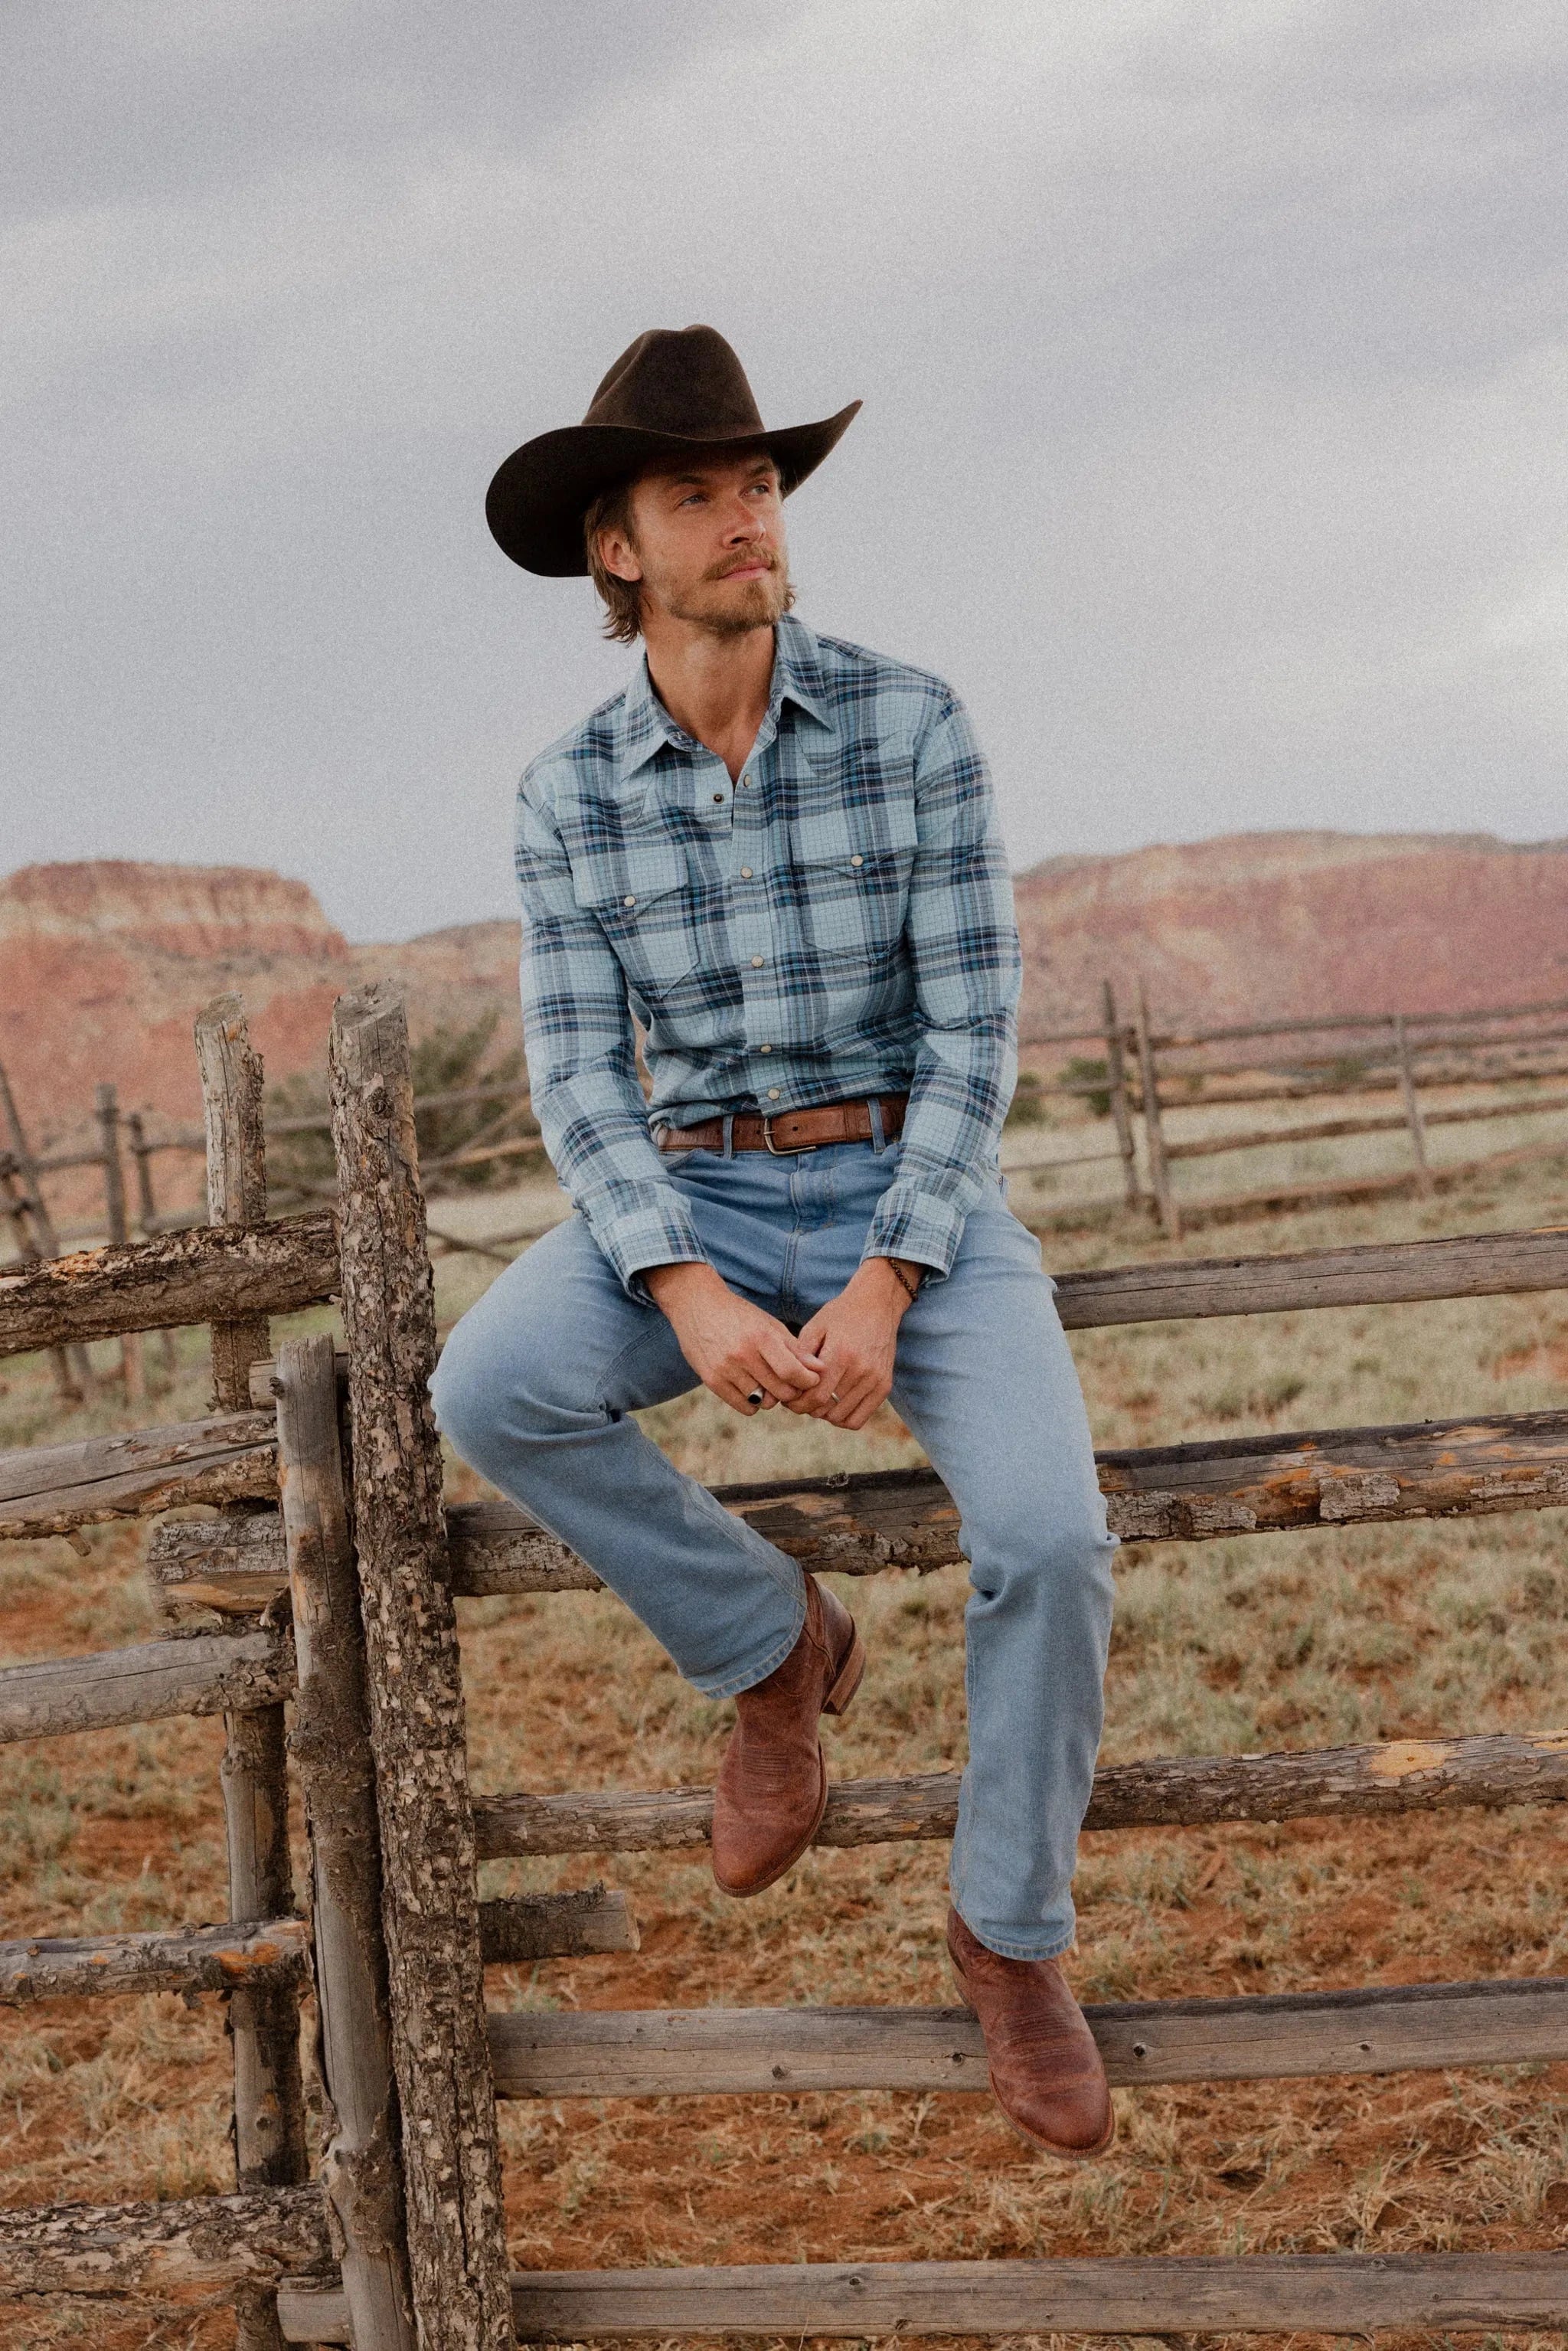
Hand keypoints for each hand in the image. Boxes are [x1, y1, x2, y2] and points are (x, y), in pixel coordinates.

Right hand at [643, 1261, 823, 1416]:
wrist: (697, 1305)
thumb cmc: (740, 1315)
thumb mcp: (769, 1324)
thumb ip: (795, 1349)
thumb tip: (820, 1369)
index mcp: (761, 1337)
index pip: (792, 1372)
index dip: (807, 1381)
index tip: (810, 1380)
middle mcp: (742, 1354)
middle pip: (780, 1391)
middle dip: (792, 1391)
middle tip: (792, 1384)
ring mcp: (725, 1368)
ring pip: (763, 1402)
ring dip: (772, 1397)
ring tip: (769, 1383)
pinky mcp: (711, 1380)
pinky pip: (744, 1407)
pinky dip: (753, 1403)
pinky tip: (753, 1389)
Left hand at [789, 1257, 918, 1430]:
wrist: (877, 1304)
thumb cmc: (841, 1314)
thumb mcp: (815, 1327)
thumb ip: (800, 1355)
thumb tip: (788, 1384)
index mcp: (840, 1354)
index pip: (815, 1396)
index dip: (797, 1404)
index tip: (789, 1399)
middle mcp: (860, 1369)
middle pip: (827, 1409)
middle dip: (807, 1409)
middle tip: (800, 1399)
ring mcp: (875, 1379)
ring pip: (842, 1417)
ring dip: (824, 1414)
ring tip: (817, 1400)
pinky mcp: (884, 1385)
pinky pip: (860, 1418)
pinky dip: (843, 1418)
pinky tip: (834, 1405)